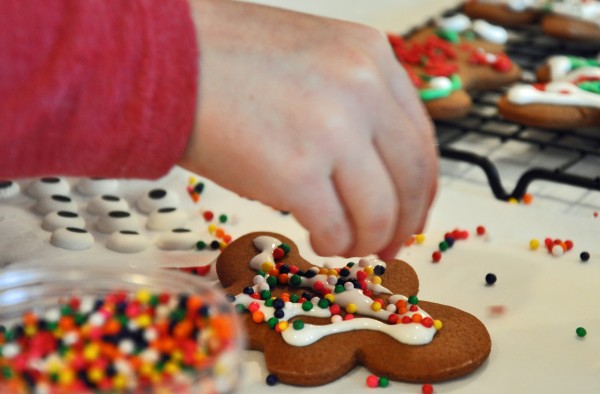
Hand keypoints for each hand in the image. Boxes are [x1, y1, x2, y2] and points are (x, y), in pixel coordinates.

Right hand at [180, 0, 437, 258]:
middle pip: (410, 178)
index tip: (410, 213)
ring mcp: (332, 130)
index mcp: (370, 55)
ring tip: (344, 245)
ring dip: (365, 240)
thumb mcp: (310, 57)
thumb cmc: (221, 59)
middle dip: (401, 224)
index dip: (420, 188)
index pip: (420, 138)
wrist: (160, 59)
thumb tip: (371, 167)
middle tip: (388, 246)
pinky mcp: (295, 172)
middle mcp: (362, 88)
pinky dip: (331, 244)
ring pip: (378, 212)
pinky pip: (335, 228)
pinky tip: (317, 240)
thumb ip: (351, 101)